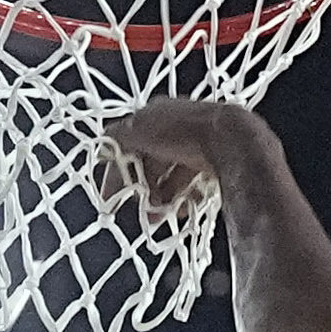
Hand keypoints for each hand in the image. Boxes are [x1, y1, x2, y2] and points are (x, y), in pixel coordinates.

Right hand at [107, 101, 273, 212]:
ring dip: (161, 198)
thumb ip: (116, 139)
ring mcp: (196, 145)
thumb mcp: (138, 131)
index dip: (117, 170)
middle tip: (138, 209)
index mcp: (155, 115)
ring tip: (157, 216)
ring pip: (171, 176)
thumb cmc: (182, 130)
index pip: (127, 144)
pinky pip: (192, 184)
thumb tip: (102, 146)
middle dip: (141, 189)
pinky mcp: (213, 162)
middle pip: (150, 163)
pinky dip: (183, 198)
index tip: (110, 195)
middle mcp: (175, 128)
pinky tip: (180, 211)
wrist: (229, 138)